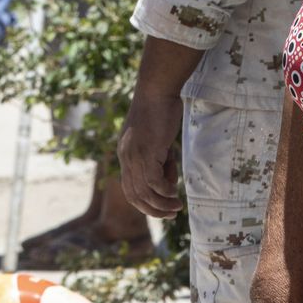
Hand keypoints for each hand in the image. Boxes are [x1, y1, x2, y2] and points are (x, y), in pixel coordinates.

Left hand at [117, 83, 183, 217]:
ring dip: (161, 204)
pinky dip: (164, 190)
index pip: (129, 188)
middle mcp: (126, 157)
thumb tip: (168, 183)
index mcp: (125, 153)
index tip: (161, 207)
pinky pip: (153, 181)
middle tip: (171, 213)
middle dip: (153, 209)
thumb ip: (159, 159)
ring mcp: (134, 155)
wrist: (156, 89)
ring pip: (144, 192)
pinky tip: (175, 191)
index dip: (145, 202)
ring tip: (176, 206)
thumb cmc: (160, 109)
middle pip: (134, 195)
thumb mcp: (157, 139)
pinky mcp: (146, 152)